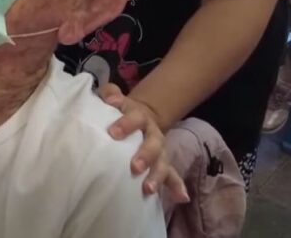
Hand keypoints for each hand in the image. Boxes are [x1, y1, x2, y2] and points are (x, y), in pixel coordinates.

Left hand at [98, 84, 188, 202]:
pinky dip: (177, 186)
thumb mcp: (114, 98)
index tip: (113, 133)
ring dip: (157, 176)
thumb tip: (110, 98)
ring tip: (148, 189)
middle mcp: (152, 133)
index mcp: (139, 116)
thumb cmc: (121, 110)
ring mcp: (159, 149)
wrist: (141, 115)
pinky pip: (172, 175)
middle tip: (134, 167)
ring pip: (162, 162)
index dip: (126, 124)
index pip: (134, 118)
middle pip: (152, 143)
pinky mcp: (162, 163)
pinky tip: (182, 197)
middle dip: (145, 155)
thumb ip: (110, 93)